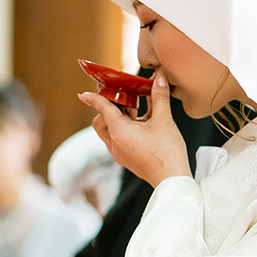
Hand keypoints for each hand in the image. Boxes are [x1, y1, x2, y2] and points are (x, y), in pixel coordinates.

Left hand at [78, 71, 190, 186]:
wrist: (172, 179)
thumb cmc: (167, 152)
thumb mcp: (164, 120)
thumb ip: (159, 96)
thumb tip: (159, 76)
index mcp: (119, 132)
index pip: (103, 108)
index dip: (94, 97)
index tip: (84, 93)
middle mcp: (115, 143)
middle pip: (102, 120)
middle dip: (109, 107)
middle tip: (121, 95)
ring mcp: (120, 153)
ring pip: (110, 130)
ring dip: (118, 117)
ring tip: (135, 107)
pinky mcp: (127, 159)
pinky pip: (119, 139)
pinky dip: (125, 128)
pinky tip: (142, 122)